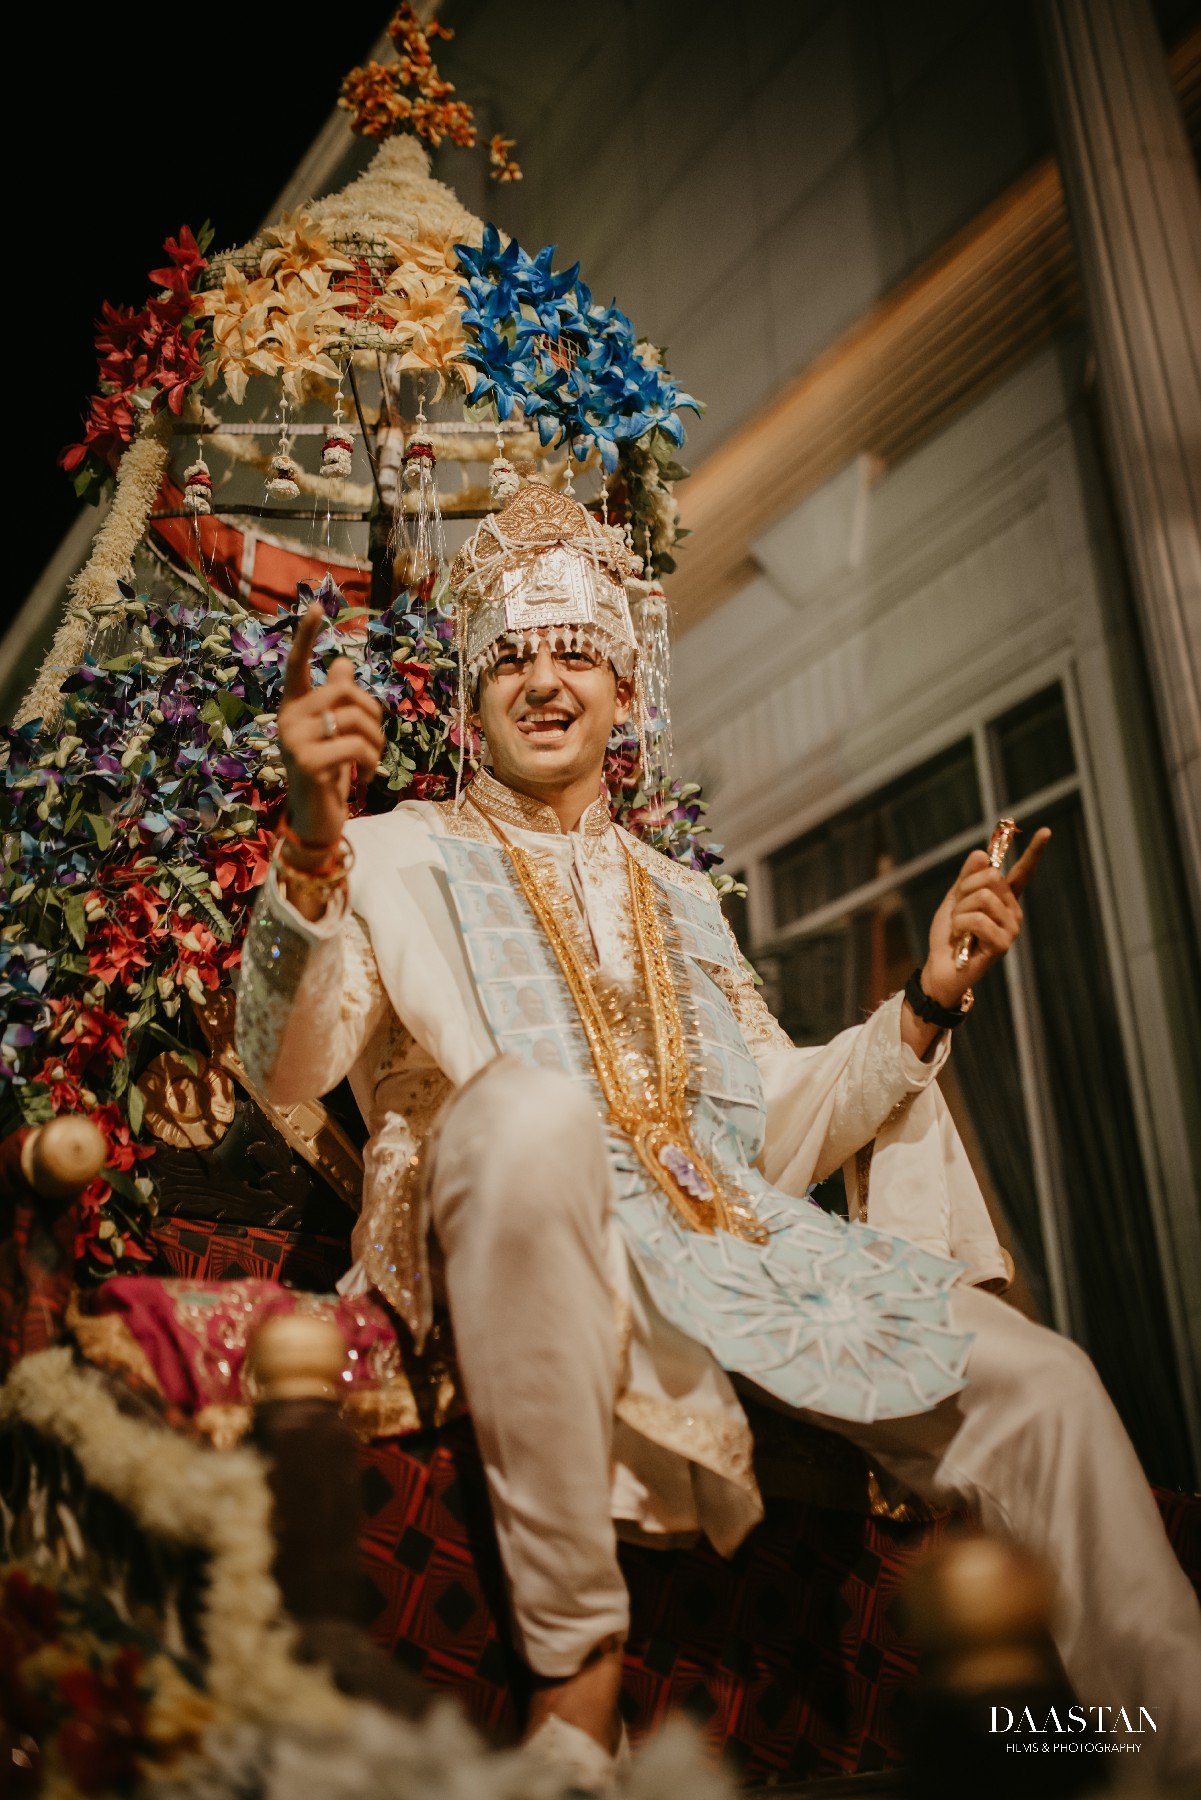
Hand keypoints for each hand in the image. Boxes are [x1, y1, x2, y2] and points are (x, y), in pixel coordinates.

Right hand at [277, 603, 384, 852]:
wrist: (317, 822)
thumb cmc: (329, 775)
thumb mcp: (335, 734)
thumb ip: (336, 700)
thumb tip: (342, 662)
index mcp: (294, 708)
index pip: (297, 665)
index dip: (306, 636)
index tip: (315, 605)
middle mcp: (287, 719)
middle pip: (344, 690)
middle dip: (372, 713)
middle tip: (374, 742)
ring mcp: (293, 741)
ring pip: (355, 717)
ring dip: (376, 742)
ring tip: (370, 763)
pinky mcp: (306, 763)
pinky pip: (356, 746)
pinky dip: (371, 763)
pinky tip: (364, 780)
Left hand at [921, 827, 1051, 1007]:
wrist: (940, 968)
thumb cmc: (949, 935)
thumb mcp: (954, 899)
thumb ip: (967, 878)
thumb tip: (981, 853)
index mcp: (1004, 899)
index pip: (1022, 872)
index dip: (1034, 852)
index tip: (1046, 831)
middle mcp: (1013, 911)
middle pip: (991, 877)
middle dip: (965, 890)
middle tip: (958, 912)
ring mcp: (1011, 928)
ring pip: (983, 897)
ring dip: (960, 911)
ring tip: (959, 929)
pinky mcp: (1003, 944)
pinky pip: (977, 919)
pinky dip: (960, 925)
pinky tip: (962, 939)